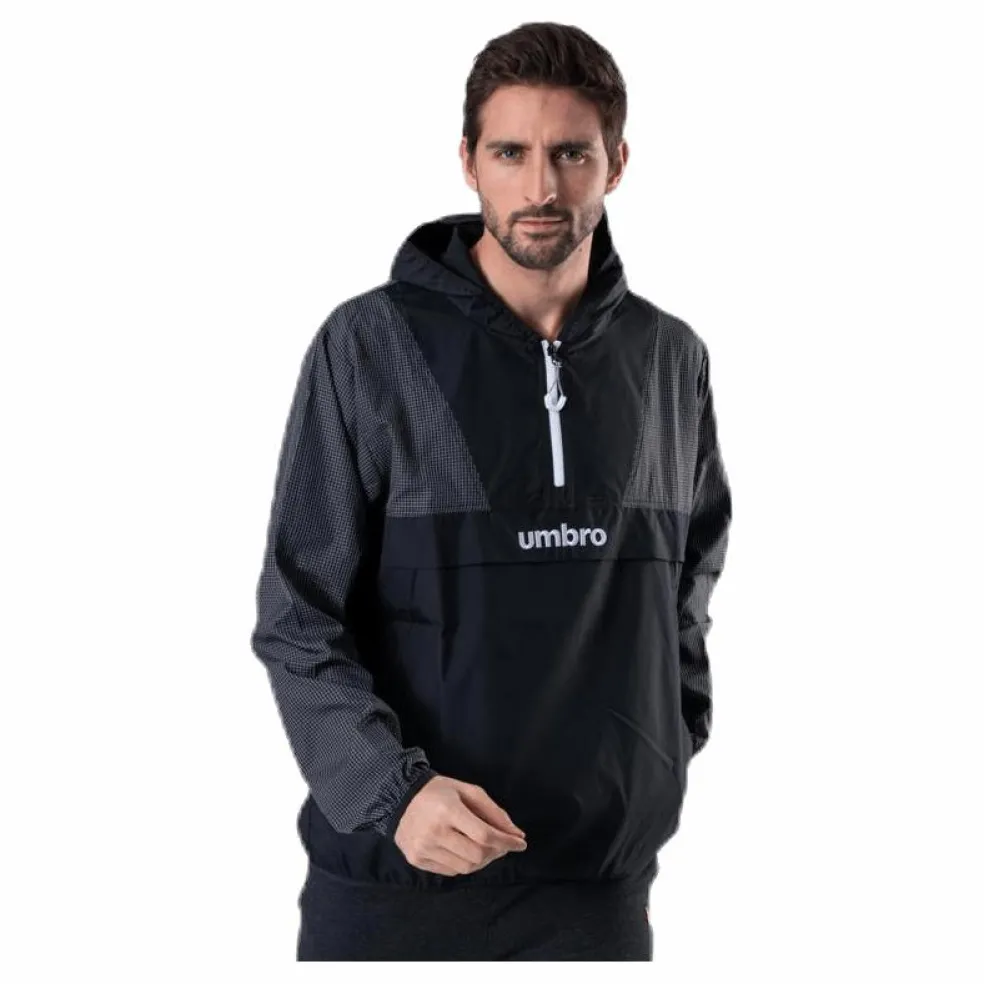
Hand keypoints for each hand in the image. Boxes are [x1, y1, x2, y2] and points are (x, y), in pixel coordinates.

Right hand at [394, 774, 527, 875]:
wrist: (399, 798)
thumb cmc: (439, 792)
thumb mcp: (468, 791)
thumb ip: (494, 812)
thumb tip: (517, 835)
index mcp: (448, 810)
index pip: (484, 835)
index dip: (506, 842)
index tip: (520, 843)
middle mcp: (434, 832)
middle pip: (477, 855)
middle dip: (496, 852)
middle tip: (502, 844)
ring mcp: (423, 849)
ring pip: (466, 867)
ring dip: (483, 860)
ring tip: (486, 848)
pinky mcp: (416, 860)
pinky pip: (451, 871)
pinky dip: (465, 864)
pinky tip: (466, 850)